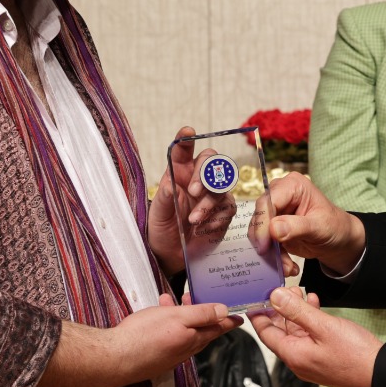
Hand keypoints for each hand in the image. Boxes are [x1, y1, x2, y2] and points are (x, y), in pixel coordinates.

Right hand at [42, 294, 240, 386]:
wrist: (114, 359)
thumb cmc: (144, 336)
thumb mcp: (177, 317)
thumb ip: (202, 314)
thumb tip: (225, 312)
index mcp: (194, 339)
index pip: (219, 328)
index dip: (230, 320)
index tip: (241, 317)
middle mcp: (185, 350)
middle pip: (201, 329)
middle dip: (201, 312)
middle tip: (197, 297)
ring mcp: (170, 354)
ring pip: (182, 331)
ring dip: (180, 314)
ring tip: (170, 299)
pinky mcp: (155, 355)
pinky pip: (168, 336)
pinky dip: (167, 323)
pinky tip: (155, 313)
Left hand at [149, 127, 237, 271]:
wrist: (174, 254)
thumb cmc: (162, 229)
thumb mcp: (158, 215)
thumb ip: (165, 200)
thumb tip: (169, 186)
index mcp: (178, 173)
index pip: (183, 151)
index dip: (186, 139)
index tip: (188, 132)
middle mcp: (197, 179)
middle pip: (210, 161)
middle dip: (204, 173)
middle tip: (194, 192)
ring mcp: (212, 194)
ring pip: (220, 186)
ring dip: (208, 203)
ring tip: (193, 220)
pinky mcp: (223, 210)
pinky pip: (227, 207)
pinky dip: (215, 218)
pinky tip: (202, 228)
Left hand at [248, 287, 379, 386]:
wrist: (381, 373)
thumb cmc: (354, 354)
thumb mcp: (323, 326)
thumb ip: (296, 311)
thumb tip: (274, 297)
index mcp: (293, 355)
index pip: (265, 333)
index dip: (259, 314)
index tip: (255, 298)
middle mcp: (299, 360)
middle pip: (280, 331)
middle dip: (280, 309)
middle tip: (284, 289)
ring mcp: (311, 360)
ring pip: (296, 331)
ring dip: (296, 311)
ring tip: (300, 292)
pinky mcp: (323, 358)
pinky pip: (309, 336)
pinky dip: (310, 320)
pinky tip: (315, 304)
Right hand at [267, 172, 365, 276]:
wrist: (338, 239)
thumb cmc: (334, 226)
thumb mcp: (320, 227)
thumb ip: (297, 227)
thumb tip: (273, 229)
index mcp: (293, 186)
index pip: (269, 201)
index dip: (262, 223)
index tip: (264, 246)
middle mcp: (279, 194)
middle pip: (260, 217)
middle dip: (267, 242)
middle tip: (279, 262)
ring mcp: (275, 211)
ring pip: (259, 233)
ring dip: (272, 253)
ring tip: (289, 267)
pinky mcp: (272, 227)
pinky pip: (264, 242)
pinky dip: (274, 257)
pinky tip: (289, 266)